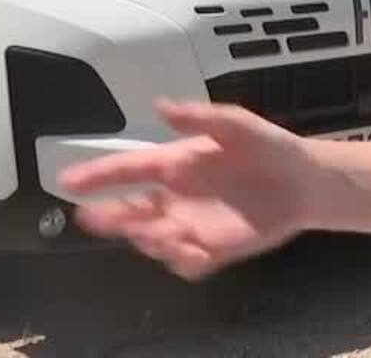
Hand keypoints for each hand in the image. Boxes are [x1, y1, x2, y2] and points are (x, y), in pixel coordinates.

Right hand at [56, 99, 320, 279]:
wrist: (304, 180)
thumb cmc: (267, 146)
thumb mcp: (236, 123)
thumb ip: (198, 116)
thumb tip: (160, 105)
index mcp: (173, 164)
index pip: (125, 170)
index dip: (96, 174)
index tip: (66, 178)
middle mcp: (173, 198)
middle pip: (127, 213)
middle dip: (108, 218)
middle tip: (97, 217)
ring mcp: (189, 226)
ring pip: (152, 240)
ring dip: (150, 239)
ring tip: (167, 232)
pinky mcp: (212, 250)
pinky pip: (186, 264)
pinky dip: (184, 262)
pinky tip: (197, 253)